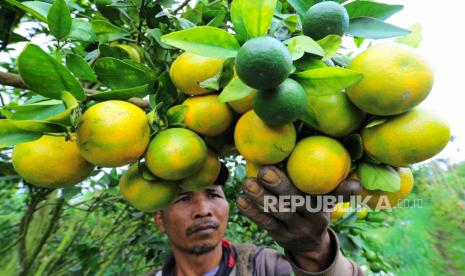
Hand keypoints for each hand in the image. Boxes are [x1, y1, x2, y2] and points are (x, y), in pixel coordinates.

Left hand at [236, 166, 359, 270]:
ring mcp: (292, 230)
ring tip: (248, 183)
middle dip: (278, 186)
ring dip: (260, 198)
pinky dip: (252, 211)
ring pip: (276, 213)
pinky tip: (241, 200)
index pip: (314, 195)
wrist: (312, 245)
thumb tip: (357, 182)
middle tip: (264, 171)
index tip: (288, 163)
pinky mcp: (277, 235)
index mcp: (322, 209)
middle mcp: (308, 221)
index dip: (301, 181)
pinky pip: (264, 223)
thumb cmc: (317, 210)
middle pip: (293, 203)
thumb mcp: (330, 202)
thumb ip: (339, 190)